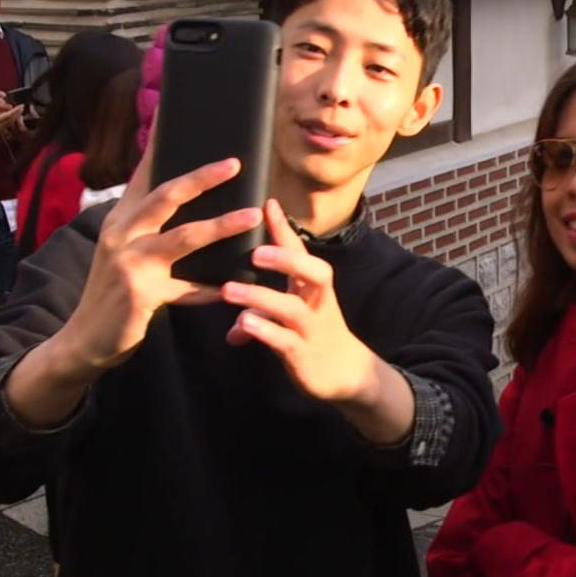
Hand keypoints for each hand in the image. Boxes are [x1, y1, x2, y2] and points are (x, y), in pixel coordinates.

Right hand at [0, 103, 22, 144]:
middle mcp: (0, 126)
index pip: (8, 115)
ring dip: (15, 117)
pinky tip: (12, 119)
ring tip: (19, 112)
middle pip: (12, 119)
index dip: (15, 110)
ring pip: (11, 122)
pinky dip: (11, 121)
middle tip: (22, 108)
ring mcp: (0, 130)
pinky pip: (8, 126)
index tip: (21, 106)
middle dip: (18, 113)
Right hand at [54, 150, 261, 373]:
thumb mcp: (126, 252)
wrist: (84, 340)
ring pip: (184, 237)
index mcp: (121, 220)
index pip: (144, 176)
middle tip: (235, 163)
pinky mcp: (141, 294)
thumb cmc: (115, 292)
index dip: (160, 147)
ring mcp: (129, 263)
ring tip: (253, 215)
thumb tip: (189, 198)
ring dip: (222, 225)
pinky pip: (188, 288)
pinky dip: (212, 289)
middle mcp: (121, 234)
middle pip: (166, 196)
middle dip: (202, 178)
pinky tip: (234, 287)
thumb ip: (152, 228)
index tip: (177, 118)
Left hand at [222, 200, 384, 405]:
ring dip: (261, 297)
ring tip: (229, 290)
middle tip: (255, 252)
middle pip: (313, 271)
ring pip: (292, 308)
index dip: (284, 229)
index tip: (267, 202)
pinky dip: (264, 331)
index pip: (301, 251)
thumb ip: (262, 316)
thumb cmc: (314, 337)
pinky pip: (284, 340)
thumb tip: (233, 326)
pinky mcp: (304, 354)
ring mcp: (312, 328)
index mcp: (313, 287)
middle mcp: (317, 302)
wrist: (346, 374)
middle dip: (287, 259)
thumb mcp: (292, 317)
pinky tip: (241, 326)